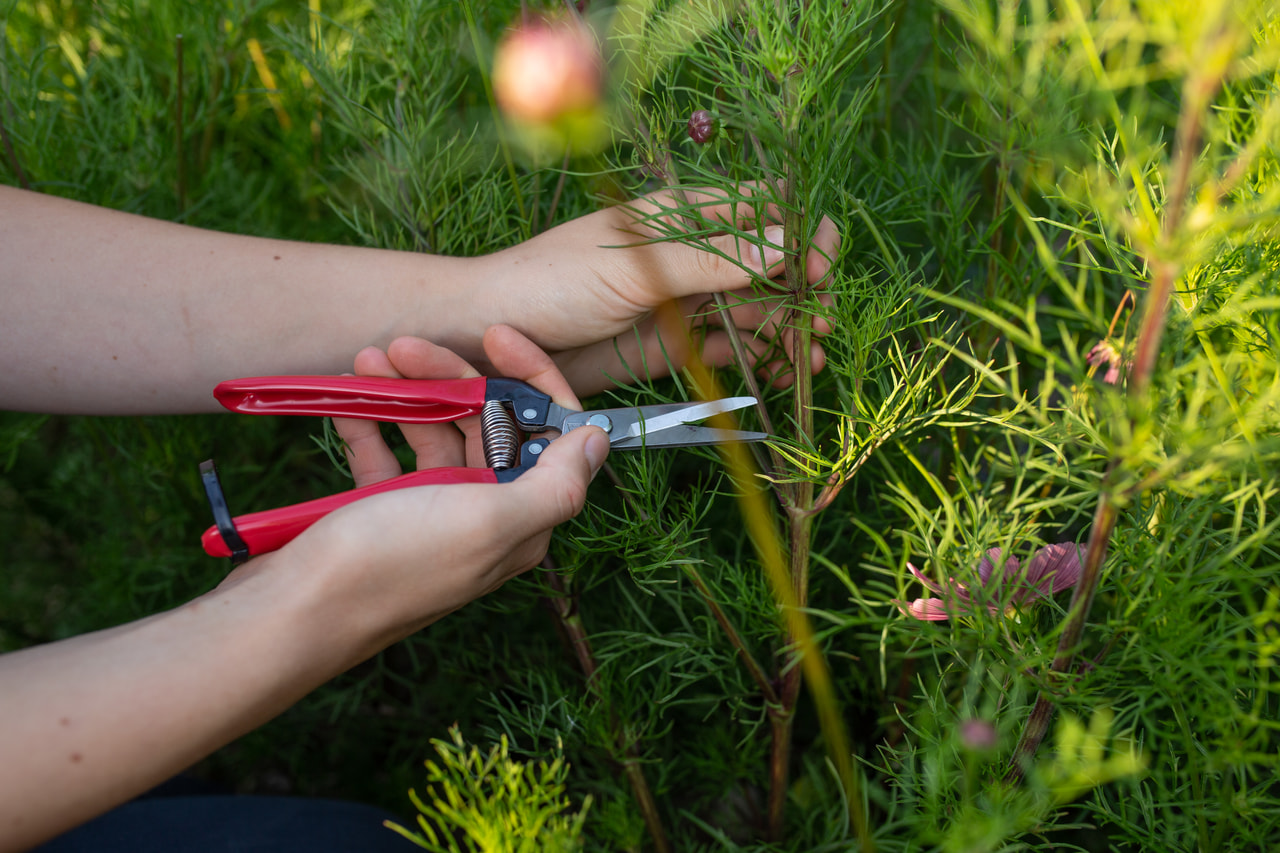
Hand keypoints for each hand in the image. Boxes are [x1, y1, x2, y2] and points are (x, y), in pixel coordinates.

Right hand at [228, 326, 607, 651]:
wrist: (292, 614)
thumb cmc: (391, 567)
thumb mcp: (489, 522)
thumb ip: (555, 484)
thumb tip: (598, 440)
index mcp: (522, 519)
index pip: (550, 435)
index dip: (530, 379)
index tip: (495, 335)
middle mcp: (484, 515)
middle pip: (487, 425)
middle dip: (452, 376)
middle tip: (404, 345)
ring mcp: (431, 513)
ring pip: (433, 431)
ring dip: (405, 390)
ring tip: (369, 359)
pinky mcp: (380, 513)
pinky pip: (386, 452)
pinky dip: (370, 420)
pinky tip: (348, 395)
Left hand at [472, 184, 840, 394]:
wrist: (497, 338)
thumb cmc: (554, 282)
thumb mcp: (636, 267)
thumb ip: (712, 259)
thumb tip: (788, 241)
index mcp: (682, 216)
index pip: (761, 208)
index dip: (799, 233)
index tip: (819, 267)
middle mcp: (691, 256)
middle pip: (770, 265)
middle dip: (803, 291)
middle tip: (821, 325)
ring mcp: (686, 302)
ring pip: (757, 310)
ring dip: (789, 331)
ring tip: (810, 361)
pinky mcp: (676, 345)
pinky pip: (733, 348)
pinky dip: (762, 359)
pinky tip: (785, 374)